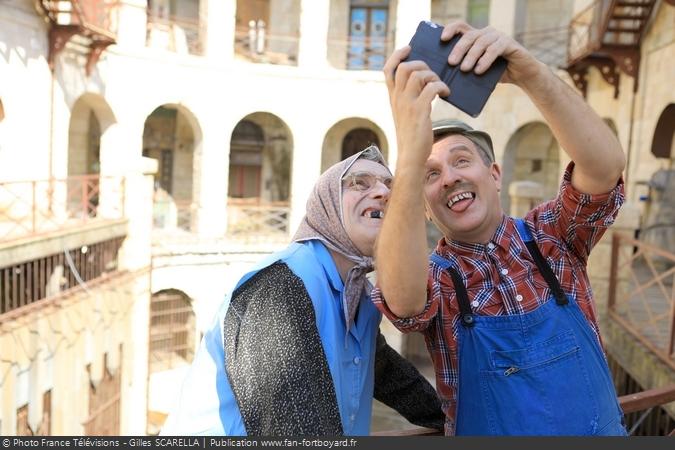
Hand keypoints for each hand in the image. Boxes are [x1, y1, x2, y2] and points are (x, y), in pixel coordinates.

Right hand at [383, 46, 449, 164]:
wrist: (410, 157)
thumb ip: (411, 98)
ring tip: (440, 86)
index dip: (397, 55)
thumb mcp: (406, 114)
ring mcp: (407, 104)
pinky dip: (441, 86)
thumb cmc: (412, 136)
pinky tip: (446, 93)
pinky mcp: (419, 111)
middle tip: (431, 74)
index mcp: (393, 98)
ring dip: (433, 75)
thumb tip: (426, 82)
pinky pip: (431, 88)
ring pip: (417, 74)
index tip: (409, 48)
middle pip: (403, 67)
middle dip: (420, 64)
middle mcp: (397, 99)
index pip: (387, 69)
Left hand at [441, 21, 543, 86]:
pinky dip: (486, 60)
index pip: (461, 26)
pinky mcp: (509, 43)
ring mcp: (499, 36)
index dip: (451, 29)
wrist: (521, 75)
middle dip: (459, 49)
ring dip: (471, 56)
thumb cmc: (496, 73)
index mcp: (477, 37)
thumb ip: (466, 67)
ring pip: (481, 42)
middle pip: (469, 35)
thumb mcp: (478, 69)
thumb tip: (446, 75)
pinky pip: (495, 49)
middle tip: (451, 63)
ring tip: (464, 69)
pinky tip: (479, 70)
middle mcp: (487, 33)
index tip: (442, 39)